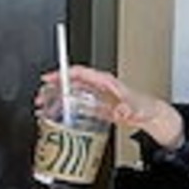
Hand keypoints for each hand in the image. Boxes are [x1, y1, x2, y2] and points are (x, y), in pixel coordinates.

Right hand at [36, 64, 184, 149]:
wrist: (148, 114)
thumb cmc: (143, 105)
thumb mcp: (136, 107)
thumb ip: (127, 109)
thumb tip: (120, 110)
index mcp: (105, 81)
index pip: (80, 73)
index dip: (64, 73)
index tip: (50, 77)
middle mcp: (98, 86)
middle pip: (71, 81)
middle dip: (53, 87)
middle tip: (41, 95)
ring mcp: (95, 96)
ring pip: (70, 92)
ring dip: (55, 98)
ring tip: (42, 106)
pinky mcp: (95, 106)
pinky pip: (76, 105)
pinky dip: (64, 108)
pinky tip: (55, 115)